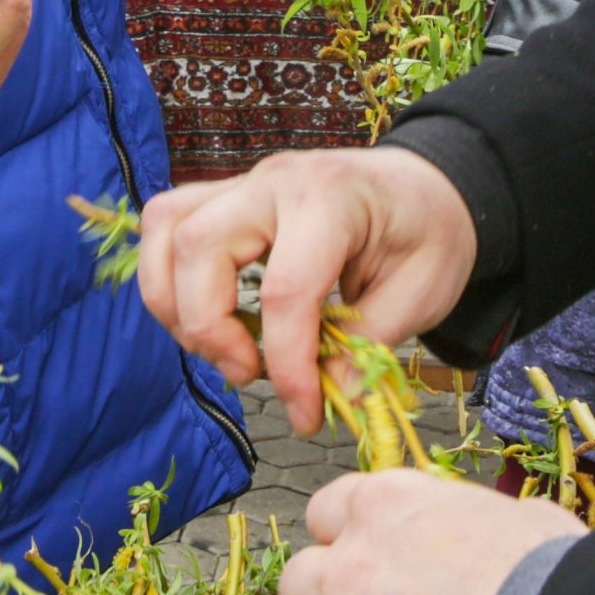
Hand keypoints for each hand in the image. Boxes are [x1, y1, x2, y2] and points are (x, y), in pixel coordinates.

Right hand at [137, 147, 475, 434]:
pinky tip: (203, 314)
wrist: (425, 185)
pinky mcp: (225, 197)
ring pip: (168, 231)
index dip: (287, 365)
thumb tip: (330, 396)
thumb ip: (369, 344)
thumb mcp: (423, 292)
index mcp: (332, 198)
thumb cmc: (427, 232)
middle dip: (209, 328)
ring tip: (221, 348)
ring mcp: (243, 183)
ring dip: (174, 302)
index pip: (286, 290)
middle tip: (249, 372)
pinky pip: (168, 224)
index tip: (304, 413)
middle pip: (200, 248)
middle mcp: (275, 181)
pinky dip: (168, 275)